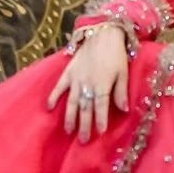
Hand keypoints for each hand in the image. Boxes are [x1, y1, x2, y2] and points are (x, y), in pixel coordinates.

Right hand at [48, 25, 128, 142]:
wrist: (102, 33)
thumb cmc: (116, 54)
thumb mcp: (123, 72)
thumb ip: (121, 92)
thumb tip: (124, 110)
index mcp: (102, 84)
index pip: (100, 106)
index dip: (100, 120)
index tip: (100, 132)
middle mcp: (87, 83)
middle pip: (85, 108)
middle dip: (84, 125)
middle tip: (83, 140)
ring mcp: (76, 78)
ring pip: (72, 101)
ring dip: (70, 117)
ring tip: (69, 130)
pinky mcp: (68, 71)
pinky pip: (59, 86)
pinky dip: (53, 96)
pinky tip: (49, 107)